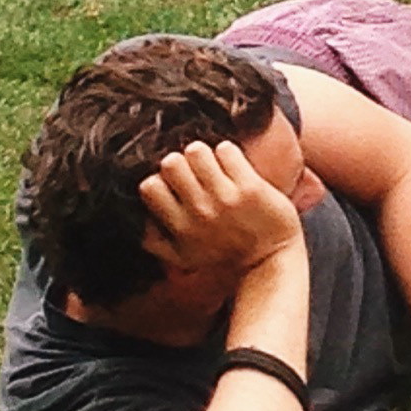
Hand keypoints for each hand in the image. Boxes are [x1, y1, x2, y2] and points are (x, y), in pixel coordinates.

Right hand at [139, 139, 304, 283]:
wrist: (272, 259)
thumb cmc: (228, 256)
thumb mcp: (185, 258)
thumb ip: (156, 242)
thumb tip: (138, 220)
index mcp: (180, 228)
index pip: (149, 186)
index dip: (160, 179)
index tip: (175, 183)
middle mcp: (199, 212)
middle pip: (171, 163)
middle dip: (181, 161)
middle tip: (195, 169)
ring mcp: (225, 198)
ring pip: (197, 152)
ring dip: (204, 153)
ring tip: (214, 163)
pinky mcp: (251, 187)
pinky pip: (227, 151)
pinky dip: (228, 152)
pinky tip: (233, 164)